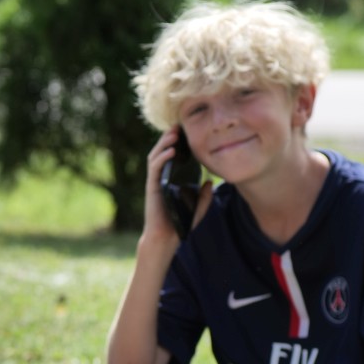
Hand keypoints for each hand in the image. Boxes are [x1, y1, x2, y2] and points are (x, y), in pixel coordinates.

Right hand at [142, 131, 212, 250]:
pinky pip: (155, 168)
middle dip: (171, 137)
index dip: (181, 143)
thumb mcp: (198, 208)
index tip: (190, 131)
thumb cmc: (181, 223)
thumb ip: (204, 197)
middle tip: (181, 125)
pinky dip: (162, 158)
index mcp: (173, 179)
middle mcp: (163, 177)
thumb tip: (211, 183)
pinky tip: (171, 151)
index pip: (175, 156)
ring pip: (157, 155)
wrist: (166, 238)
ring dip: (164, 143)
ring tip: (174, 133)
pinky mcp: (152, 186)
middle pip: (164, 151)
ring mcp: (156, 181)